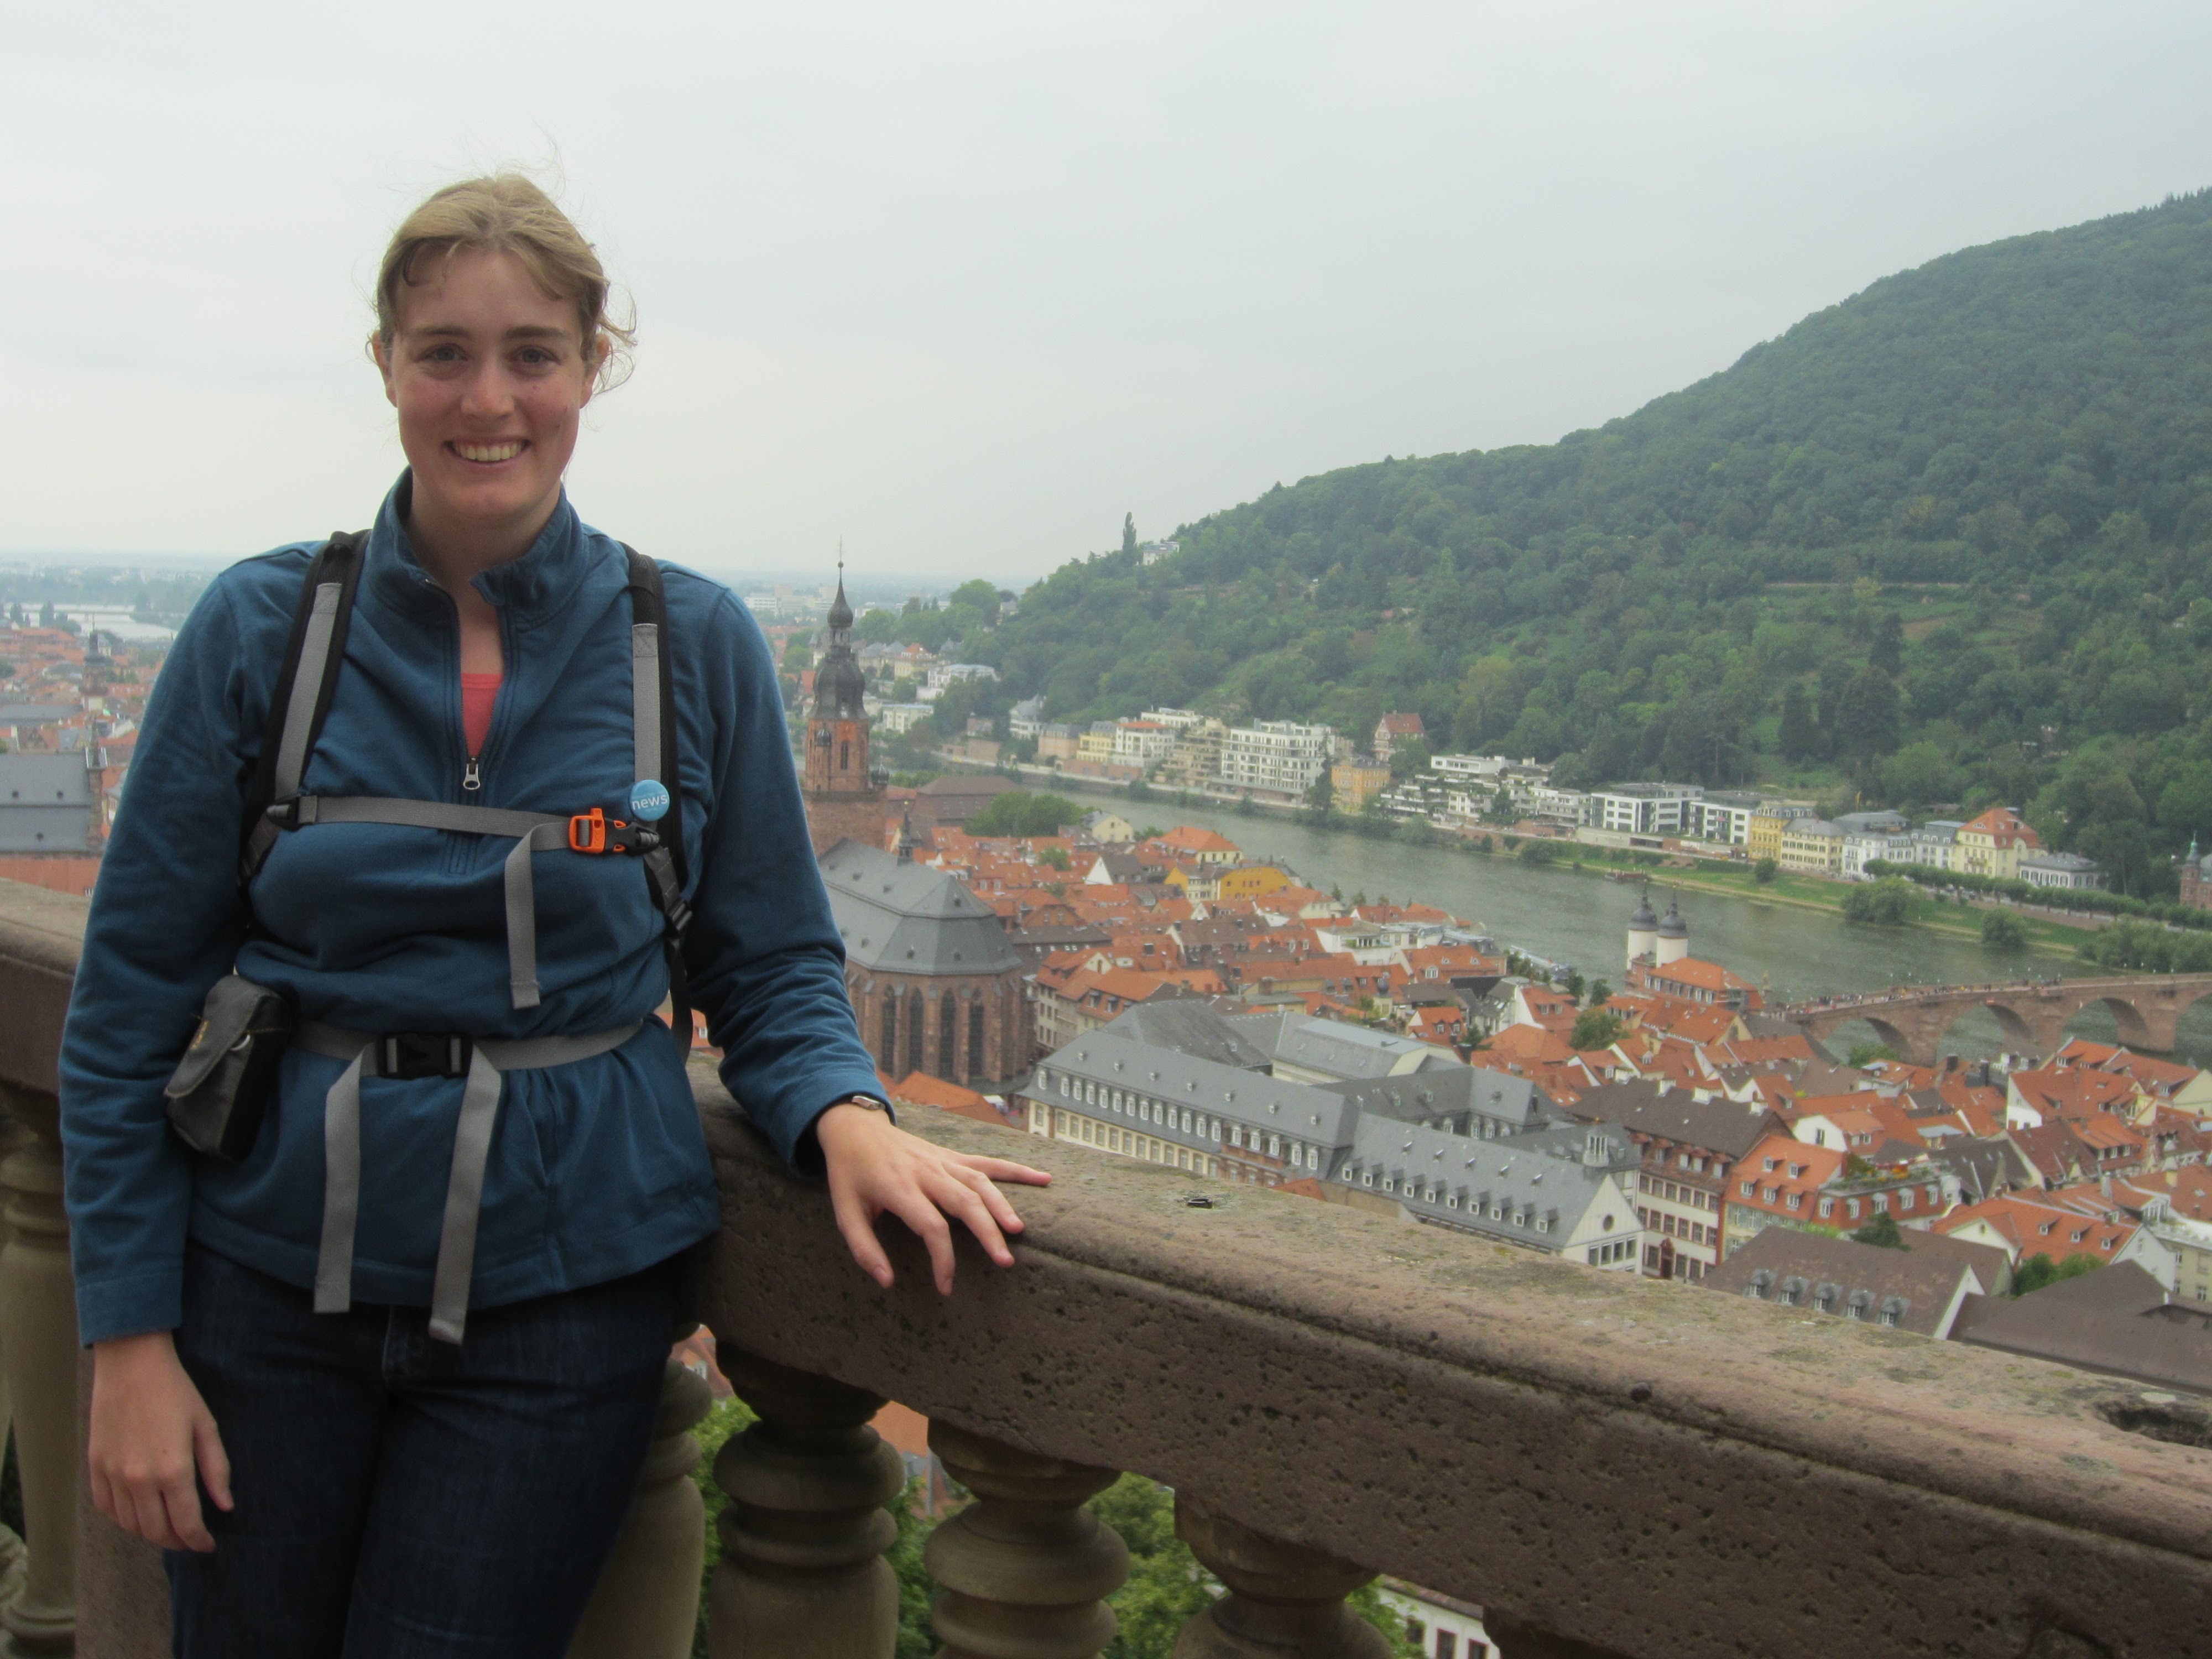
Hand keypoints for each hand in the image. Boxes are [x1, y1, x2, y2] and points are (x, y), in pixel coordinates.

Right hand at [88, 1331, 231, 1552]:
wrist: (131, 1366)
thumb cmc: (176, 1392)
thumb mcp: (206, 1426)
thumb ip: (216, 1470)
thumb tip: (225, 1506)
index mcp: (172, 1470)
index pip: (186, 1523)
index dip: (199, 1541)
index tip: (209, 1546)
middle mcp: (139, 1480)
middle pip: (156, 1531)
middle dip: (177, 1542)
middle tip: (191, 1540)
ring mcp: (112, 1475)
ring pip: (130, 1525)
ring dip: (150, 1533)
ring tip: (168, 1528)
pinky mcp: (95, 1467)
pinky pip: (107, 1508)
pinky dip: (123, 1519)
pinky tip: (139, 1513)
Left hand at [816, 1102, 1050, 1293]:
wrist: (855, 1128)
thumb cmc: (849, 1175)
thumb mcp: (844, 1213)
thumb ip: (864, 1249)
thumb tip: (888, 1283)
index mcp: (898, 1188)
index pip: (931, 1227)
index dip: (944, 1260)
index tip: (947, 1287)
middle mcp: (925, 1172)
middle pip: (965, 1202)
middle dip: (987, 1233)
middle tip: (1005, 1261)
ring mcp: (942, 1160)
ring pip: (980, 1181)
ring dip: (1002, 1204)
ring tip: (1019, 1230)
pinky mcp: (951, 1155)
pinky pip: (987, 1162)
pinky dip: (1016, 1169)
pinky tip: (1043, 1178)